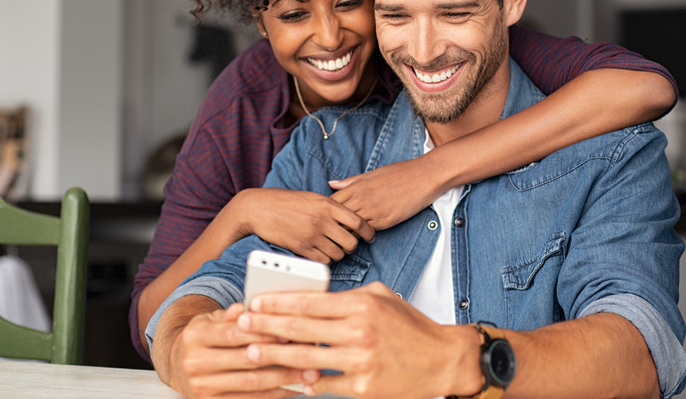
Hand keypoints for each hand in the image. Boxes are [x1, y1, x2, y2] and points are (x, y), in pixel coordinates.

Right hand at [163, 301, 317, 397]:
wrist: (176, 364)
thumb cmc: (203, 338)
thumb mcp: (212, 319)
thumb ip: (232, 314)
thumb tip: (248, 307)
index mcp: (196, 335)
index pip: (234, 334)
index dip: (264, 333)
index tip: (290, 332)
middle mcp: (195, 362)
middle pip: (246, 360)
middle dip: (281, 356)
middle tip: (308, 353)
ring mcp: (201, 386)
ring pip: (251, 383)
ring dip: (284, 379)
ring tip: (308, 373)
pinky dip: (273, 394)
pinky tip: (291, 387)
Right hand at [225, 188, 375, 263]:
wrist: (260, 208)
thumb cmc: (288, 202)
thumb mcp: (313, 198)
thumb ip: (332, 207)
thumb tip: (351, 220)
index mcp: (328, 205)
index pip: (358, 222)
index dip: (368, 232)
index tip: (369, 236)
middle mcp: (322, 220)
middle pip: (351, 242)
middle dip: (351, 245)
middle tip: (346, 244)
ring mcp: (312, 235)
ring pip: (339, 254)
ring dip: (338, 254)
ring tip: (332, 248)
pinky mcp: (301, 248)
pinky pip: (323, 261)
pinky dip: (325, 260)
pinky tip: (321, 253)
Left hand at [238, 282, 482, 397]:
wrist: (443, 360)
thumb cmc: (411, 326)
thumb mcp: (382, 297)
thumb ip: (347, 297)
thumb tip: (312, 298)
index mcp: (362, 305)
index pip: (310, 302)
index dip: (278, 302)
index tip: (255, 302)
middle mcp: (360, 331)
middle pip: (301, 329)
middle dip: (266, 326)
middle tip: (242, 324)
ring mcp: (361, 362)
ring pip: (306, 358)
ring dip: (275, 355)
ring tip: (253, 351)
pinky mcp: (363, 388)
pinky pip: (324, 385)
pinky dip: (304, 382)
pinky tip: (286, 378)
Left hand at [329, 157, 445, 229]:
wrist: (423, 176)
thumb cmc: (399, 173)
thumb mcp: (372, 174)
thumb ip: (351, 182)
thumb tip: (331, 184)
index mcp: (356, 186)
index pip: (331, 203)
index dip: (326, 212)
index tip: (327, 218)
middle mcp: (361, 199)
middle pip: (336, 217)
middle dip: (332, 226)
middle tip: (330, 233)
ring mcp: (372, 210)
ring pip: (349, 227)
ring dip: (345, 234)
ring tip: (344, 239)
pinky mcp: (384, 221)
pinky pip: (366, 232)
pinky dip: (362, 236)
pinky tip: (362, 238)